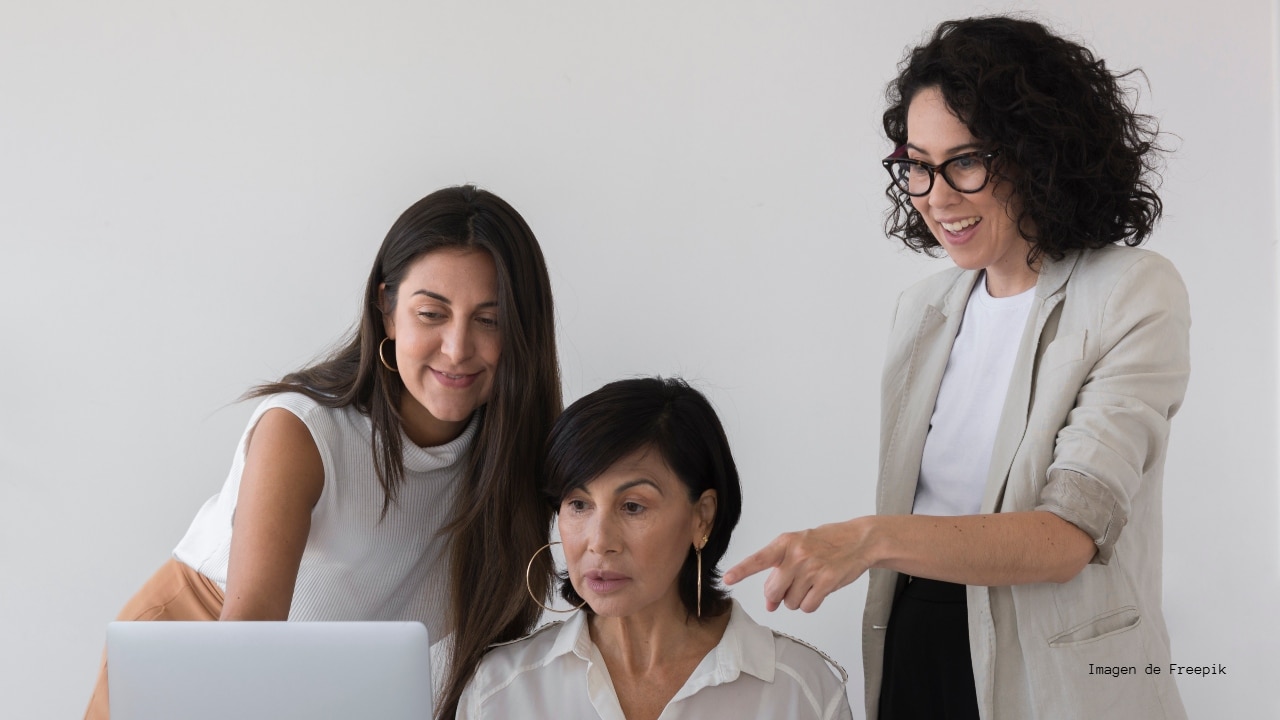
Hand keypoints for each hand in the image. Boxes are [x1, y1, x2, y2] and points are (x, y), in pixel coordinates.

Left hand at [723, 519, 872, 612]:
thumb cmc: (826, 542)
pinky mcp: (826, 582)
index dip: (741, 570)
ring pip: (791, 602)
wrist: (859, 540)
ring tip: (810, 582)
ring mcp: (812, 569)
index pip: (758, 559)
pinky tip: (819, 589)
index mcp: (785, 543)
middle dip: (778, 595)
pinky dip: (811, 603)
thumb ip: (780, 570)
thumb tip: (770, 603)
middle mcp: (796, 555)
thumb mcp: (799, 546)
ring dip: (798, 599)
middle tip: (791, 586)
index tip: (727, 579)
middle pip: (773, 591)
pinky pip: (808, 607)